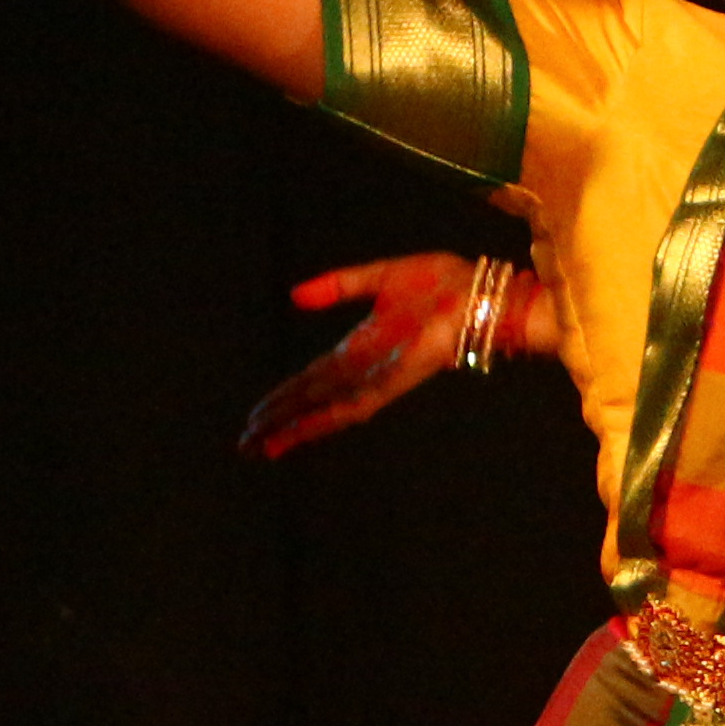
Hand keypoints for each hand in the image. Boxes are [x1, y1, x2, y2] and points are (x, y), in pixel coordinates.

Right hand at [241, 252, 547, 455]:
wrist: (479, 292)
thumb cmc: (442, 284)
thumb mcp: (378, 279)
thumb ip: (337, 286)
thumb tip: (295, 297)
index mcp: (361, 347)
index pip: (313, 379)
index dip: (284, 398)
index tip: (256, 417)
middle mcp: (367, 367)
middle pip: (314, 402)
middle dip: (280, 423)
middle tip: (245, 446)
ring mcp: (381, 376)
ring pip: (328, 410)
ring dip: (295, 426)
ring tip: (262, 445)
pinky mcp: (397, 379)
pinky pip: (358, 403)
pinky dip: (329, 417)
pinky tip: (304, 429)